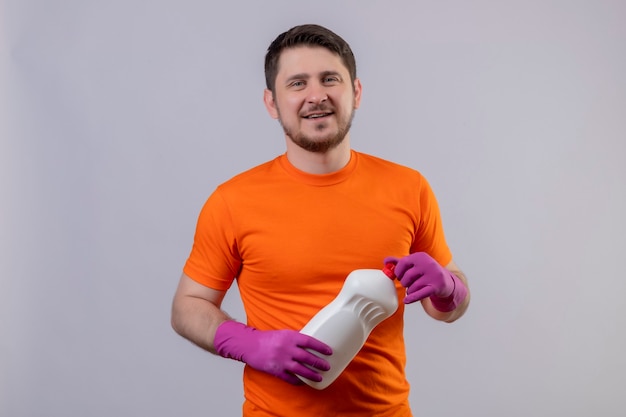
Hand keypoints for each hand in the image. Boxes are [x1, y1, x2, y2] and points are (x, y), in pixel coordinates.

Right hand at [213, 320, 331, 384]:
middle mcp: (287, 348)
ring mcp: (281, 360)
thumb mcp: (284, 333)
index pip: (310, 341)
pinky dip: (298, 381)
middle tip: (327, 366)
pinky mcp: (276, 370)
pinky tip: (304, 382)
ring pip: (300, 369)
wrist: (250, 345)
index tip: (329, 351)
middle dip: (319, 363)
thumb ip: (296, 338)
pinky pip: (289, 378)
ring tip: (319, 377)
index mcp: (290, 337)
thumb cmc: (268, 338)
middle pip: (307, 357)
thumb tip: (310, 342)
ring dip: (311, 374)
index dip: (321, 347)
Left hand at [384, 252, 466, 311]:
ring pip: (412, 287)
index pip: (402, 263)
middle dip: (405, 283)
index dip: (398, 272)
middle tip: (409, 283)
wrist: (446, 282)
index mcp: (420, 256)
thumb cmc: (426, 272)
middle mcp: (428, 264)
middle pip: (406, 277)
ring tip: (415, 289)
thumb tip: (385, 261)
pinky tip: (407, 300)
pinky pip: (420, 294)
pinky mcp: (437, 286)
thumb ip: (400, 262)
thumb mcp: (415, 265)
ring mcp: (433, 275)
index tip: (400, 276)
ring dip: (411, 291)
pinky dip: (412, 298)